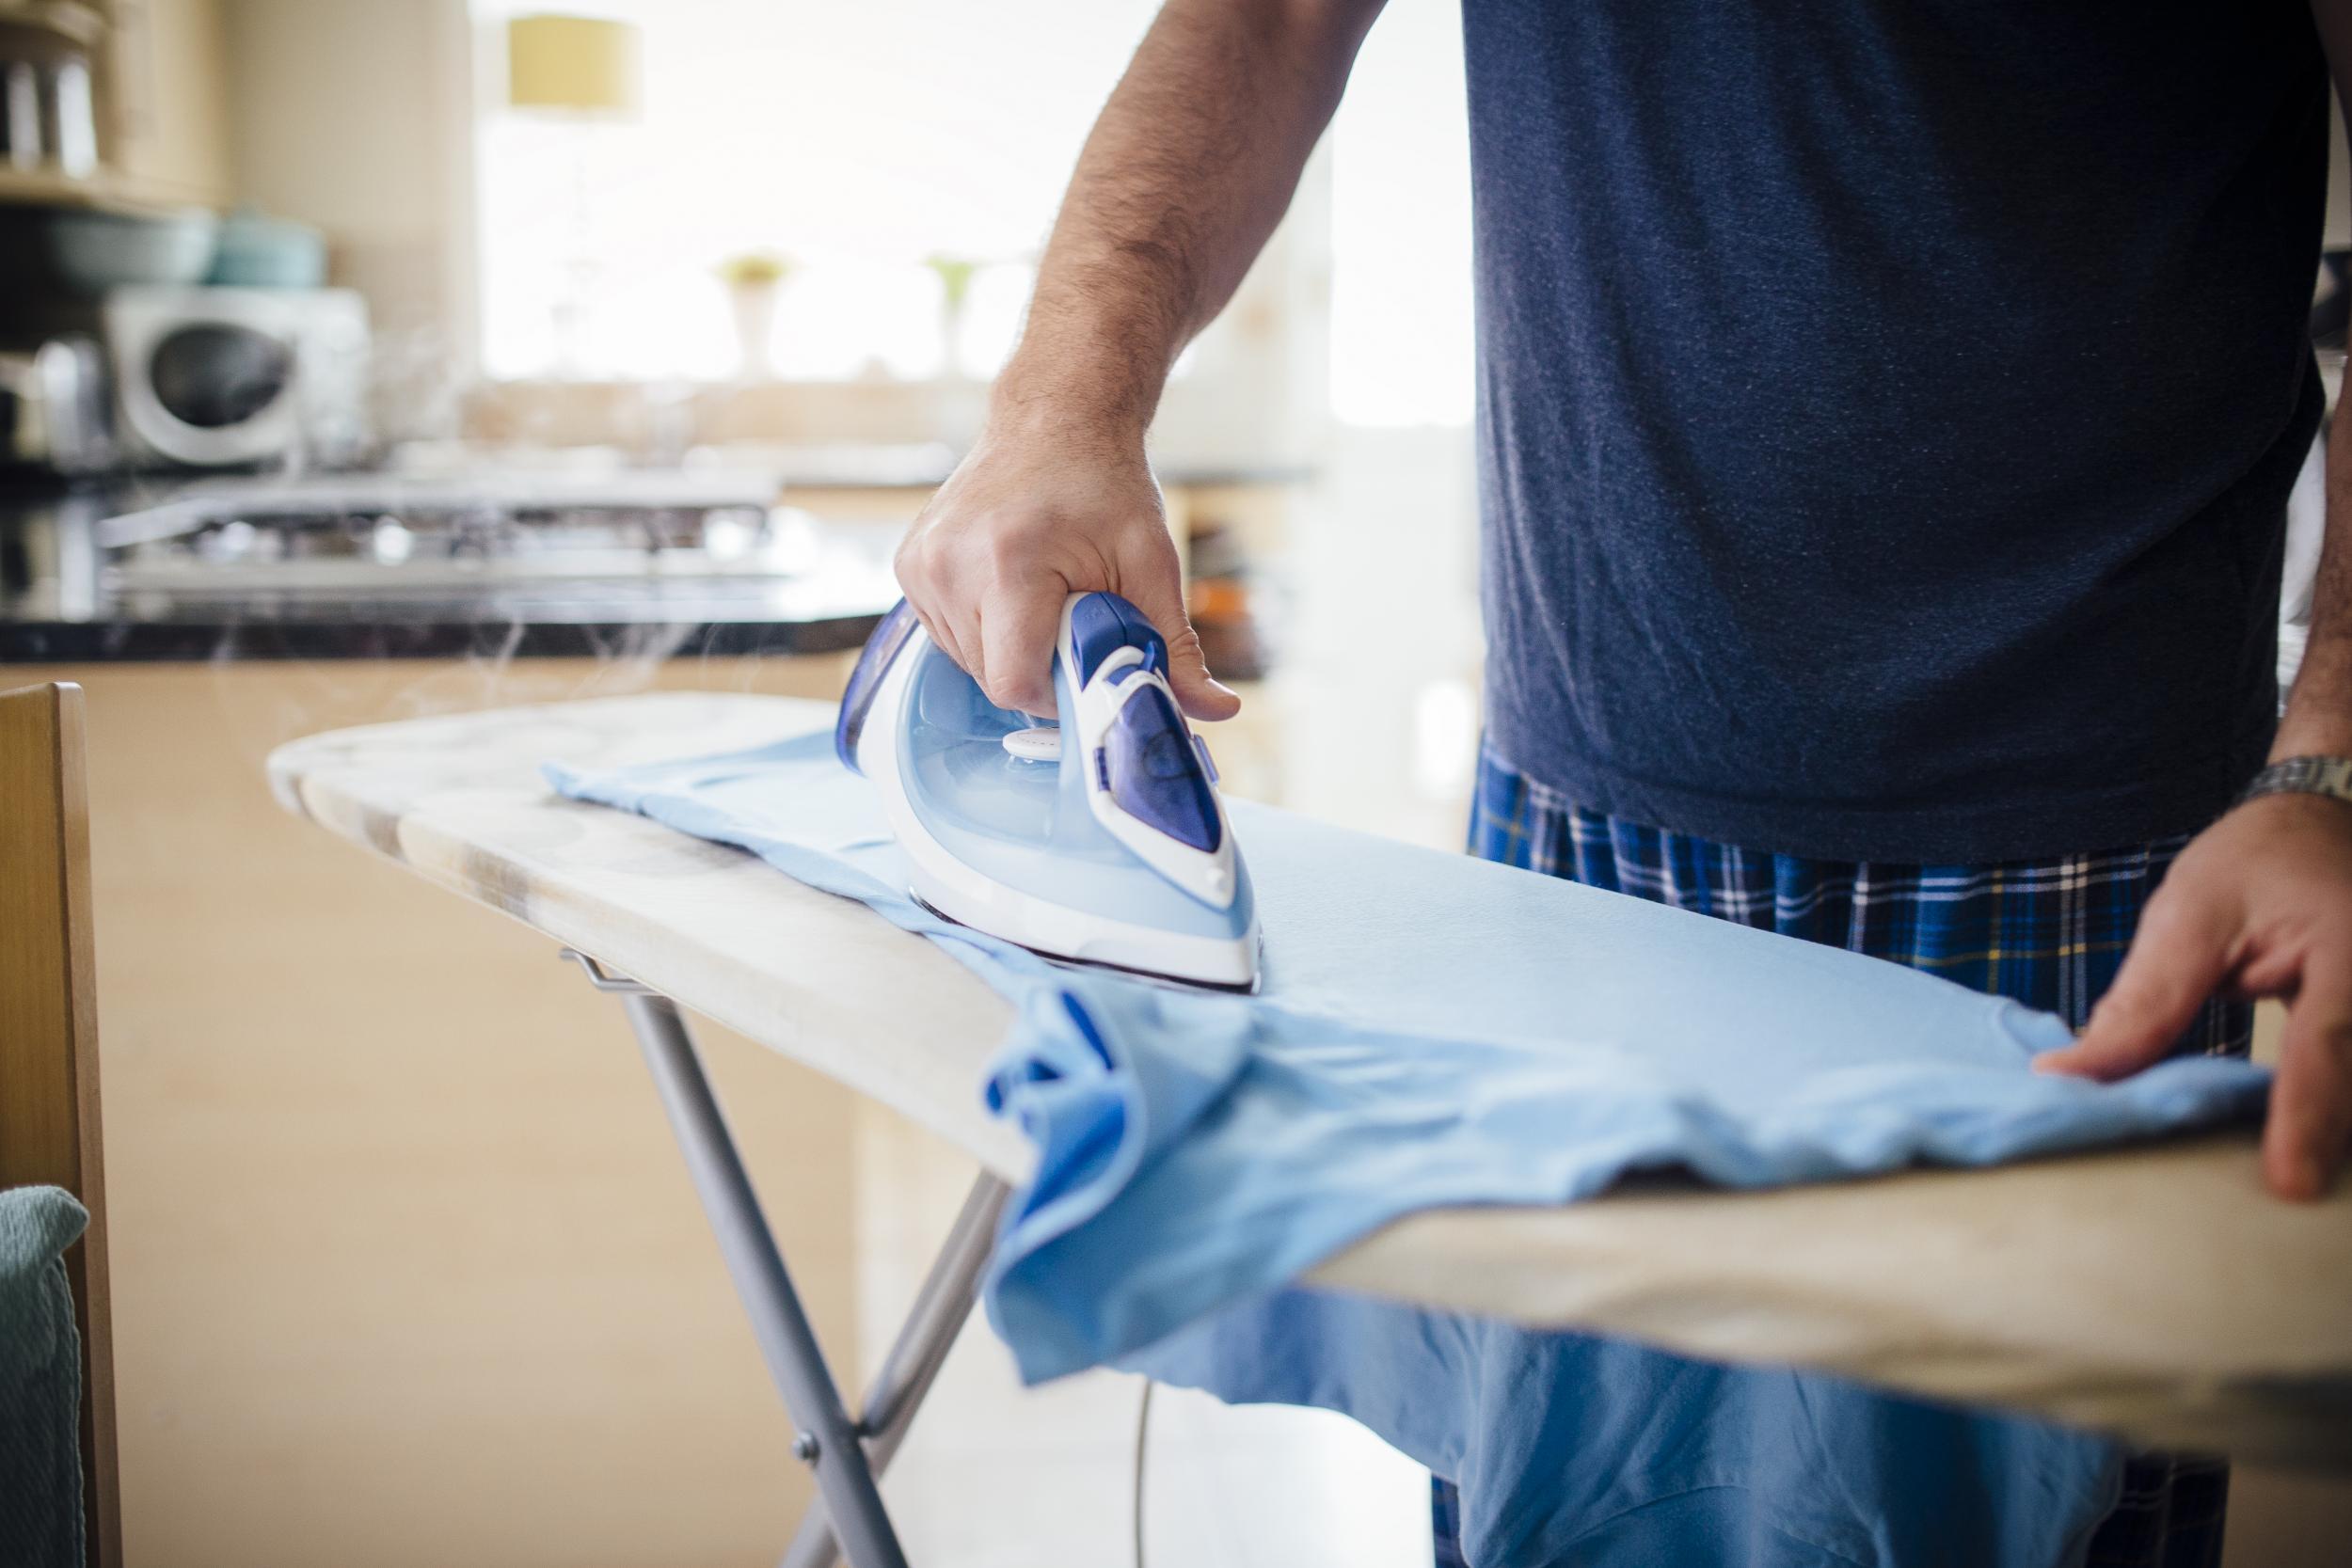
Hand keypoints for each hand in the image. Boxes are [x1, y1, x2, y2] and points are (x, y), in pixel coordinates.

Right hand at [893, 415, 1238, 720]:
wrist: (1053, 418)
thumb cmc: (1104, 485)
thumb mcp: (1152, 562)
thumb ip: (1176, 646)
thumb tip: (1219, 711)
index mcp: (1007, 564)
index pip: (1013, 684)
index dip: (1057, 696)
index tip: (1086, 665)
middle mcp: (950, 565)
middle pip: (991, 679)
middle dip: (1040, 668)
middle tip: (1073, 621)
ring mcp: (921, 564)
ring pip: (967, 664)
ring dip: (1011, 650)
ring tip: (1042, 596)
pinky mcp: (910, 564)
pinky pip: (947, 635)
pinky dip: (984, 630)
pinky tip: (1011, 589)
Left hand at [2035, 793, 2351, 1200]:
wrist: (2321, 822)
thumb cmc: (2254, 863)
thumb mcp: (2188, 918)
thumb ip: (2143, 1004)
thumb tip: (2068, 1076)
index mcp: (2350, 949)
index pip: (2328, 1043)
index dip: (2308, 1116)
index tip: (2290, 1183)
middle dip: (2322, 1139)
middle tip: (2276, 1194)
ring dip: (2329, 1132)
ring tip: (2283, 1171)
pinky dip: (2329, 1113)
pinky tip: (2299, 1145)